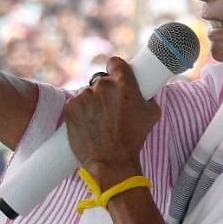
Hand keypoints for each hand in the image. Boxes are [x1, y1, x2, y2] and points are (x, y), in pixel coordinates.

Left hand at [64, 56, 161, 186]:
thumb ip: (147, 95)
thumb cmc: (133, 138)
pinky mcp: (71, 106)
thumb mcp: (152, 113)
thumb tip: (145, 90)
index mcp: (123, 83)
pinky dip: (80, 111)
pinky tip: (88, 124)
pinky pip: (76, 103)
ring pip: (87, 93)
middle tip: (109, 109)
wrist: (111, 160)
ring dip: (92, 102)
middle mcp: (102, 85)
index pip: (115, 62)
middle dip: (104, 91)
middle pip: (101, 80)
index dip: (115, 70)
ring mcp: (85, 95)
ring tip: (99, 122)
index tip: (115, 78)